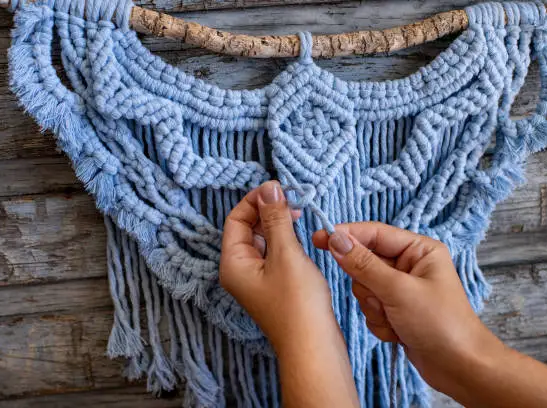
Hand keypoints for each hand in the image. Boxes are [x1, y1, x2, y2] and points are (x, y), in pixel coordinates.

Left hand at [220, 181, 337, 352]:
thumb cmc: (297, 303)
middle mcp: (239, 270)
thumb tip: (269, 188)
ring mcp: (257, 279)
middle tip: (293, 199)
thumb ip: (276, 219)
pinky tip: (301, 235)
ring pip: (263, 241)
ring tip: (299, 213)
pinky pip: (274, 254)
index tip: (278, 188)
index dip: (254, 200)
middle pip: (247, 229)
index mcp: (233, 263)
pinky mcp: (274, 285)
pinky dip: (285, 240)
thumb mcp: (286, 254)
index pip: (236, 219)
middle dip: (268, 210)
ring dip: (278, 224)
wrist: (313, 347)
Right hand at [312, 223, 503, 394]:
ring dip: (374, 308)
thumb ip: (364, 264)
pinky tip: (397, 332)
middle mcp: (409, 265)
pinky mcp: (395, 309)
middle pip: (364, 262)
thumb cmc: (441, 324)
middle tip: (384, 301)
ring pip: (363, 288)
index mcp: (418, 250)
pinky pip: (369, 308)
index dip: (345, 235)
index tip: (318, 238)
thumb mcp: (399, 291)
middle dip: (369, 287)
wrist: (459, 368)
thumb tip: (336, 240)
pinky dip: (378, 322)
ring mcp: (400, 288)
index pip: (374, 233)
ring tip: (395, 320)